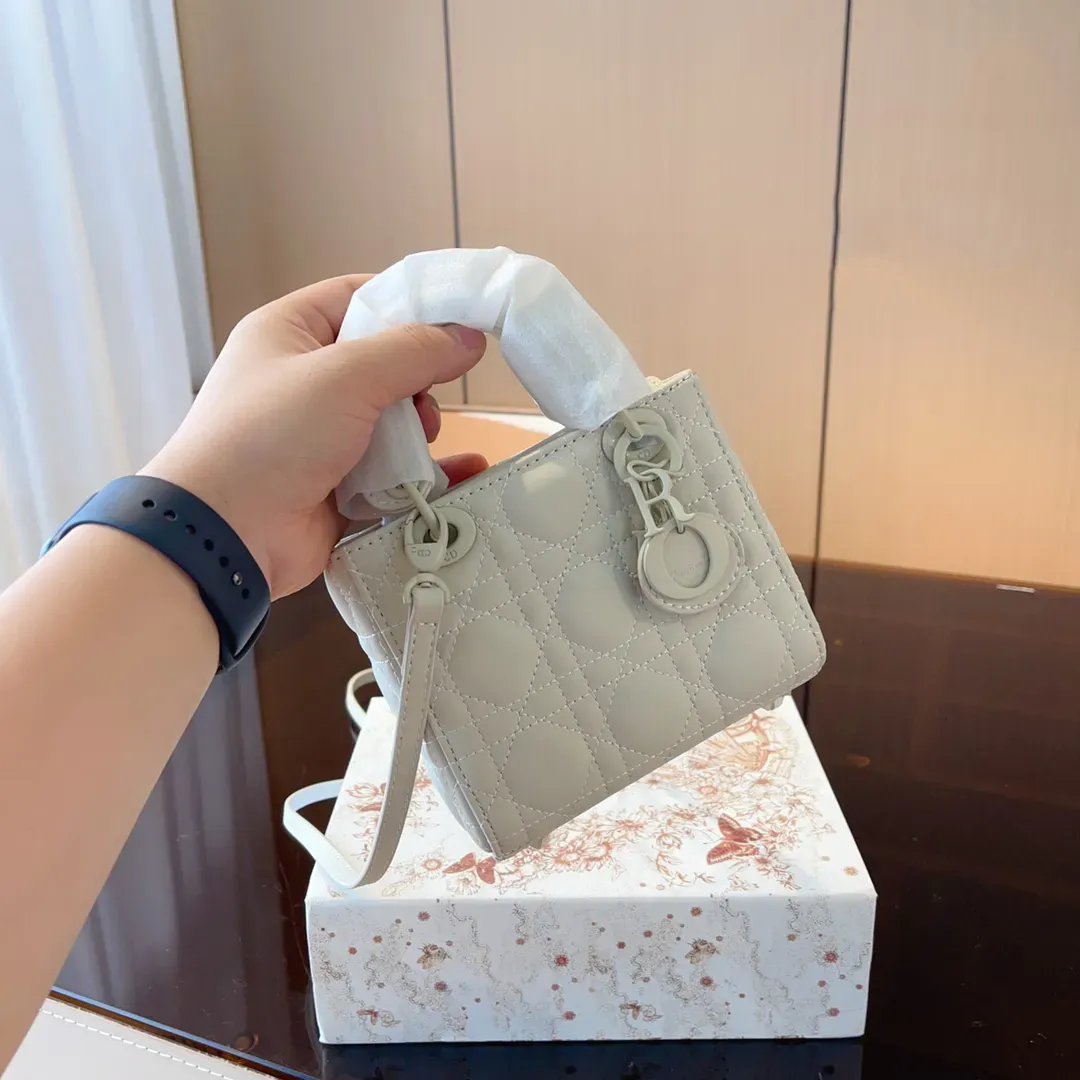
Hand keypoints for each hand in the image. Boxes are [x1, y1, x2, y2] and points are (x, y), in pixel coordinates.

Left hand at [144, 275, 487, 597]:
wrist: (224, 535)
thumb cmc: (271, 436)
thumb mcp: (345, 375)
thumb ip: (414, 351)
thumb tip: (469, 338)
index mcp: (289, 333)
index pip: (358, 297)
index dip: (409, 303)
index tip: (458, 320)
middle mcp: (303, 382)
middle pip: (384, 363)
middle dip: (417, 379)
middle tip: (427, 396)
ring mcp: (320, 439)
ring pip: (393, 421)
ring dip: (419, 430)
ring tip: (423, 441)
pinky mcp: (338, 489)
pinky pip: (395, 474)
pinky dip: (426, 476)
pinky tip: (463, 476)